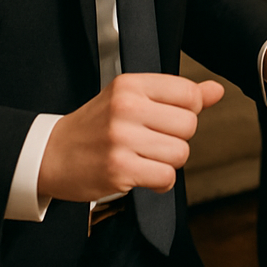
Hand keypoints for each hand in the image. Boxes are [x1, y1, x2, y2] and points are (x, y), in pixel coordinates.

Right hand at [38, 73, 223, 201]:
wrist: (50, 154)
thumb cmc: (95, 125)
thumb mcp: (132, 98)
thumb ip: (177, 94)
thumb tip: (216, 90)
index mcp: (131, 85)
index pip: (188, 94)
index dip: (188, 110)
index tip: (169, 118)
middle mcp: (126, 108)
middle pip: (189, 125)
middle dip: (178, 138)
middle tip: (153, 141)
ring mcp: (121, 139)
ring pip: (180, 153)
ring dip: (168, 161)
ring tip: (145, 157)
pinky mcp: (118, 169)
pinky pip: (165, 177)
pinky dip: (160, 181)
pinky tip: (143, 174)